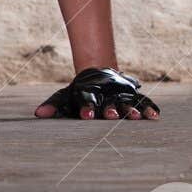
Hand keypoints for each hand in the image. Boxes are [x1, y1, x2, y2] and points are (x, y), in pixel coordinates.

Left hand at [34, 67, 159, 119]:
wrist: (96, 74)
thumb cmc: (78, 91)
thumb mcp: (64, 96)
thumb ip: (53, 105)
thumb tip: (38, 114)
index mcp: (88, 92)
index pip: (86, 99)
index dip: (86, 107)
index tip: (86, 116)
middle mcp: (106, 93)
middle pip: (108, 102)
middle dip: (110, 109)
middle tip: (110, 116)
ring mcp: (121, 93)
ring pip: (127, 101)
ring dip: (130, 109)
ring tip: (134, 116)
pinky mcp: (135, 95)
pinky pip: (144, 101)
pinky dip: (149, 108)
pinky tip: (154, 117)